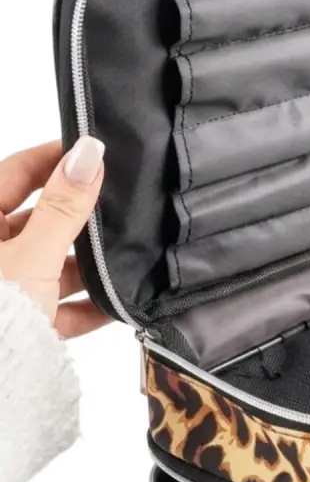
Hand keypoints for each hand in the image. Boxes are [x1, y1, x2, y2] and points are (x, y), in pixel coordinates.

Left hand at [0, 137, 110, 337]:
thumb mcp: (32, 255)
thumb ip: (64, 206)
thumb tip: (89, 152)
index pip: (17, 172)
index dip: (56, 159)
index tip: (96, 152)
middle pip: (39, 221)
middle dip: (80, 219)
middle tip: (120, 208)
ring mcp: (3, 293)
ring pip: (50, 266)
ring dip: (86, 268)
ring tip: (125, 263)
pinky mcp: (19, 329)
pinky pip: (56, 311)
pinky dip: (85, 309)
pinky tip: (117, 308)